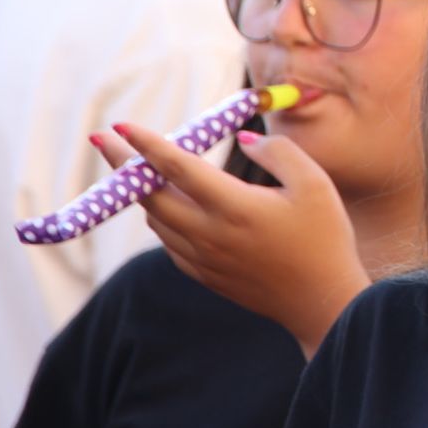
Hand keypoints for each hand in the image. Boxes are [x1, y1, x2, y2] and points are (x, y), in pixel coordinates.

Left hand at [94, 123, 369, 356]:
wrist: (321, 301)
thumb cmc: (324, 238)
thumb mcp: (314, 183)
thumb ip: (277, 152)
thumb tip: (243, 140)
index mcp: (235, 207)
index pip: (177, 168)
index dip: (146, 144)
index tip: (119, 126)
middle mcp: (209, 234)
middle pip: (149, 196)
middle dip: (122, 165)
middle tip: (103, 140)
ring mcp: (203, 259)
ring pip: (156, 219)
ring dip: (144, 191)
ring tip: (142, 168)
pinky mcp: (204, 275)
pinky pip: (170, 241)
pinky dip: (162, 218)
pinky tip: (173, 206)